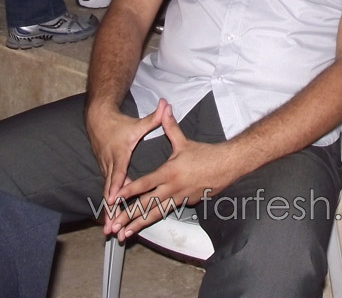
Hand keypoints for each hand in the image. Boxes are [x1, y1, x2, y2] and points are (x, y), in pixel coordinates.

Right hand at [86, 100, 166, 222]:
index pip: (118, 173)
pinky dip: (108, 206)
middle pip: (110, 190)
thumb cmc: (119, 124)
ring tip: (109, 229)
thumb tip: (166, 106)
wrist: (97, 121)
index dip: (117, 186)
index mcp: (120, 155)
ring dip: (108, 212)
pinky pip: (107, 192)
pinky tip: (110, 219)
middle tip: (110, 225)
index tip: (115, 199)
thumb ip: (154, 118)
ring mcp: (106, 170)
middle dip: (110, 209)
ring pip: (107, 194)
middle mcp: (111, 165)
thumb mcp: (137, 123)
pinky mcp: (106, 173)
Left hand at [108, 103, 237, 241]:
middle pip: (146, 205)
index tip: (114, 199)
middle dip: (128, 216)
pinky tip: (145, 226)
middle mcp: (173, 188)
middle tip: (114, 225)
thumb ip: (170, 126)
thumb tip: (164, 108)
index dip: (128, 191)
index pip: (144, 183)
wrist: (227, 165)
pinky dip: (155, 220)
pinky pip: (168, 212)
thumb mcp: (184, 141)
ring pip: (156, 214)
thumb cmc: (205, 154)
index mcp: (169, 172)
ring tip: (125, 234)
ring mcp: (180, 198)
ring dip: (139, 224)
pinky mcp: (187, 203)